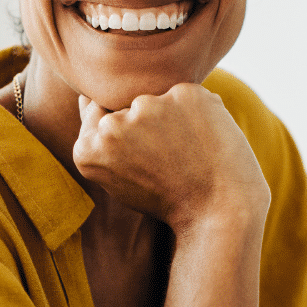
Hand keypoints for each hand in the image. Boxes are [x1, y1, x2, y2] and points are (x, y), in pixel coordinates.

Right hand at [71, 86, 267, 230]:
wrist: (219, 211)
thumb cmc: (169, 198)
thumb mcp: (121, 177)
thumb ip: (101, 140)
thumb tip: (86, 96)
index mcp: (87, 149)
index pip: (99, 116)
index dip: (131, 139)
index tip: (148, 159)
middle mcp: (111, 126)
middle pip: (130, 106)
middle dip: (152, 126)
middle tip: (173, 161)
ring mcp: (147, 107)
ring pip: (159, 99)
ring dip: (174, 117)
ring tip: (190, 153)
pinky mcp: (183, 95)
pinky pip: (188, 96)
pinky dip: (200, 114)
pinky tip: (207, 142)